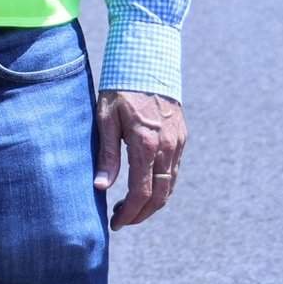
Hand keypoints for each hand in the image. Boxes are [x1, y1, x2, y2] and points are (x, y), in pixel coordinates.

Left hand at [93, 90, 186, 229]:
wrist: (148, 60)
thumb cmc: (120, 87)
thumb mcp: (105, 118)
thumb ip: (107, 154)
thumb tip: (102, 186)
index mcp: (145, 144)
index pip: (141, 193)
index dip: (129, 214)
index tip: (115, 223)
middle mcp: (166, 146)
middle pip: (160, 196)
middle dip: (141, 214)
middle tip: (121, 220)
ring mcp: (177, 142)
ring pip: (170, 185)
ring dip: (153, 202)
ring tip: (130, 206)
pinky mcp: (181, 136)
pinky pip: (174, 170)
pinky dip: (162, 185)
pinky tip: (144, 184)